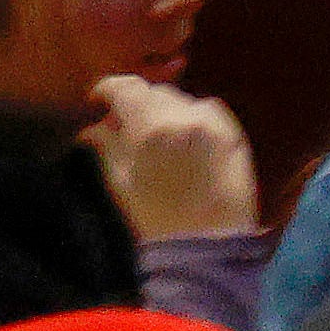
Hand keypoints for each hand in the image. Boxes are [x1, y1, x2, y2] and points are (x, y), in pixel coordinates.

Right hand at [89, 76, 253, 239]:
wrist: (208, 243)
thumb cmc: (155, 219)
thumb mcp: (119, 182)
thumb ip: (106, 146)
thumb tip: (94, 126)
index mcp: (152, 127)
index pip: (127, 87)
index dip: (108, 89)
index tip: (99, 101)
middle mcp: (186, 116)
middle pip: (156, 92)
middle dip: (138, 105)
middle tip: (126, 126)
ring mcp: (215, 123)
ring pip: (183, 100)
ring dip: (167, 112)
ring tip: (159, 138)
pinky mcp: (235, 133)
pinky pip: (209, 111)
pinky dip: (194, 118)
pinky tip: (187, 142)